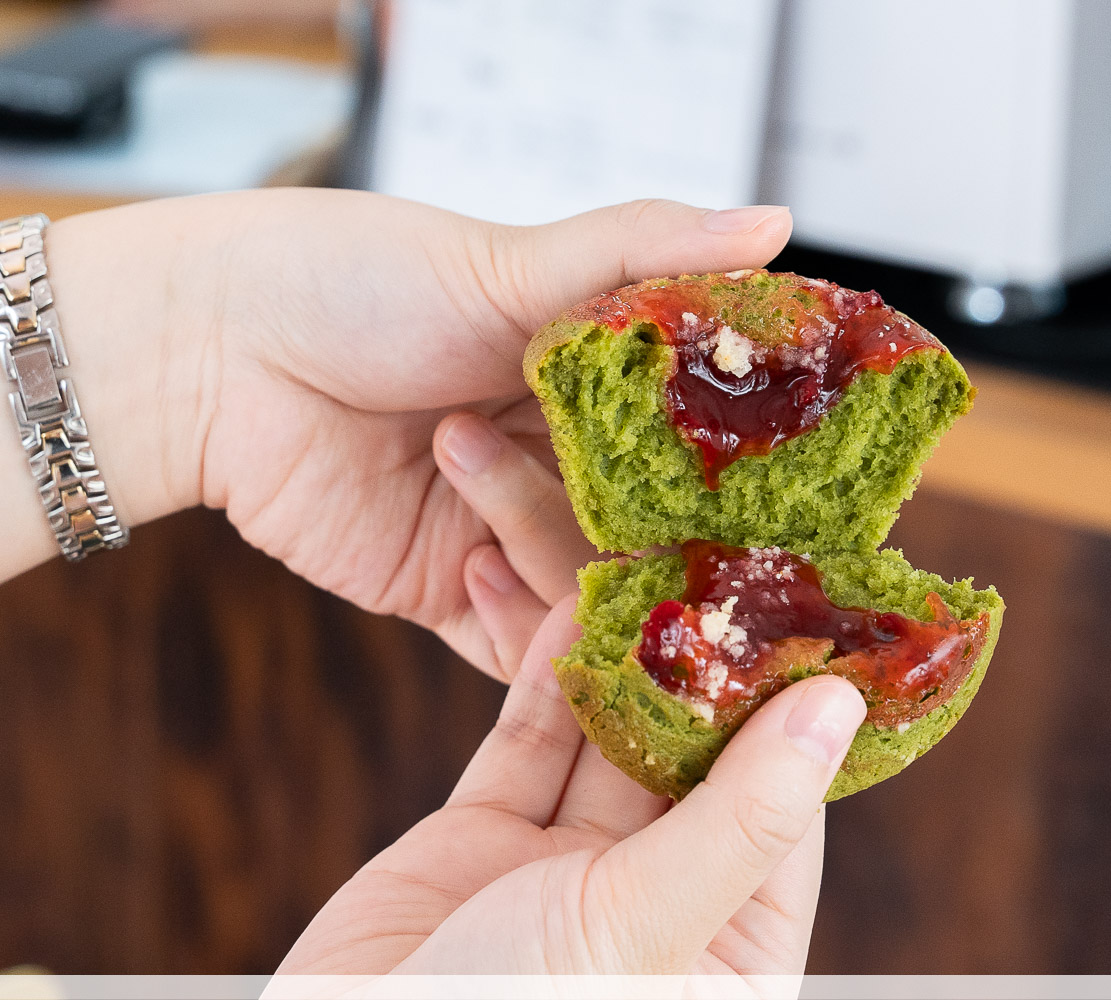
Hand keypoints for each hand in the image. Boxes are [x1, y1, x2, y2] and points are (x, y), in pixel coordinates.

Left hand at [22, 191, 790, 677]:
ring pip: (585, 591)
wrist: (213, 350)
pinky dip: (523, 639)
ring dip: (561, 563)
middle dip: (664, 547)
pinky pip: (513, 647)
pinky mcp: (444, 591)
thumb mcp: (515, 258)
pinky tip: (491, 586)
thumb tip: (779, 220)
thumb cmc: (359, 279)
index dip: (733, 473)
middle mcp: (556, 465)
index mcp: (589, 387)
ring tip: (502, 495)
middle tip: (692, 553)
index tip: (778, 492)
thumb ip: (648, 248)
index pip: (692, 446)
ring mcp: (501, 532)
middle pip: (647, 533)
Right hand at [273, 593, 867, 978]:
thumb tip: (837, 708)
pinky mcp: (482, 842)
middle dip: (703, 665)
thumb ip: (742, 819)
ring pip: (608, 739)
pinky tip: (571, 600)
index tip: (811, 612)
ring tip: (644, 556)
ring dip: (622, 654)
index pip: (785, 810)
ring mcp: (565, 872)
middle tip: (719, 559)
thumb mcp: (647, 933)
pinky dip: (545, 672)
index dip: (795, 712)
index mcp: (730, 956)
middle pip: (696, 761)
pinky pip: (528, 741)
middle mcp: (659, 906)